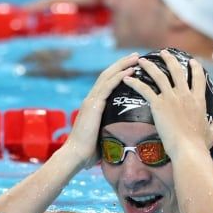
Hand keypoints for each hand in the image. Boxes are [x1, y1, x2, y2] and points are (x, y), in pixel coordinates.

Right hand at [64, 53, 137, 167]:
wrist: (75, 156)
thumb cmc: (88, 153)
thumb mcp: (102, 137)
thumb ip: (111, 132)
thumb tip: (124, 138)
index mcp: (93, 106)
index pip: (107, 83)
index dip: (118, 73)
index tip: (132, 66)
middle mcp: (91, 100)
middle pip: (108, 75)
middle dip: (122, 64)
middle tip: (136, 56)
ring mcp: (91, 101)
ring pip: (108, 76)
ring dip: (123, 65)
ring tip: (136, 58)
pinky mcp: (93, 106)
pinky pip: (107, 87)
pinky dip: (119, 77)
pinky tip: (131, 71)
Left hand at [123, 50, 212, 158]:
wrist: (188, 149)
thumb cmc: (200, 144)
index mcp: (198, 100)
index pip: (198, 78)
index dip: (195, 68)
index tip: (192, 61)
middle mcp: (185, 95)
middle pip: (177, 71)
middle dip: (169, 59)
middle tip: (163, 52)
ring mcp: (171, 98)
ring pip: (159, 76)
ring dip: (150, 66)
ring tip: (142, 60)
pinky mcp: (158, 105)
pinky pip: (145, 90)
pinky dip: (135, 83)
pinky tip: (127, 78)